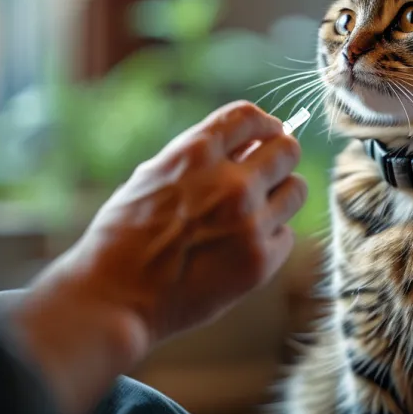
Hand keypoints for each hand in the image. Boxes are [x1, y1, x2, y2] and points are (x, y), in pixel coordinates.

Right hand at [10, 101, 306, 413]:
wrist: (115, 297)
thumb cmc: (124, 236)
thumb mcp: (152, 177)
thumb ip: (199, 158)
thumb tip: (246, 145)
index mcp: (196, 154)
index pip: (248, 116)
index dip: (264, 122)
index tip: (268, 132)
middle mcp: (230, 183)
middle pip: (288, 150)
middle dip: (280, 156)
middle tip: (270, 171)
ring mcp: (249, 223)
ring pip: (297, 190)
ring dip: (280, 196)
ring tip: (256, 211)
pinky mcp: (260, 261)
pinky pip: (285, 235)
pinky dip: (269, 238)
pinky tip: (241, 248)